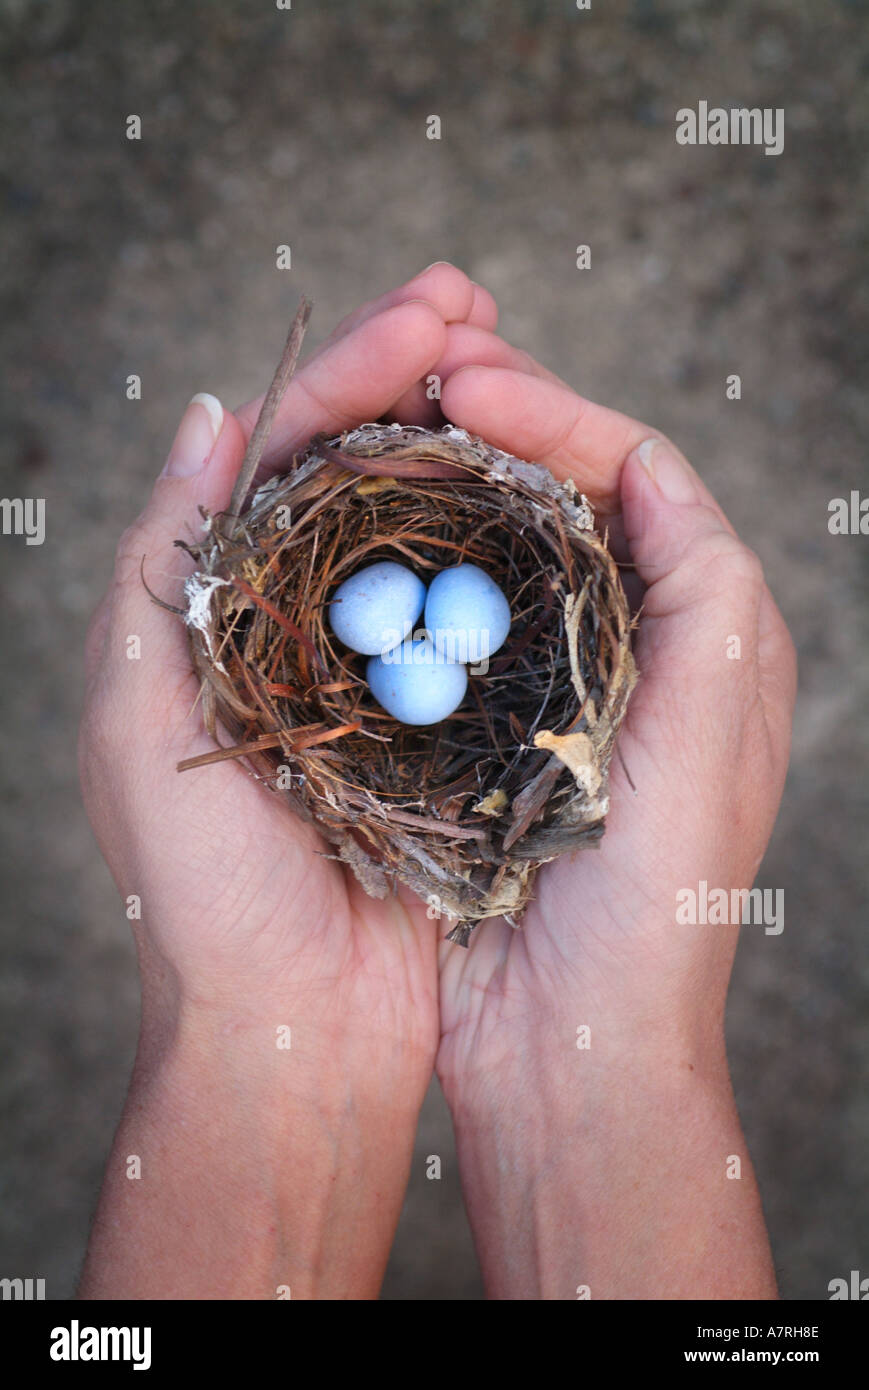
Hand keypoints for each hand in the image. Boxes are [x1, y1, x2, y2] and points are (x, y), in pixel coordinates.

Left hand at [77, 264, 498, 1297]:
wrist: (293, 1028)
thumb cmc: (201, 892)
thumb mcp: (138, 714)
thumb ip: (165, 566)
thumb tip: (210, 414)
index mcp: (227, 605)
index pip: (291, 455)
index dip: (352, 369)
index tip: (429, 308)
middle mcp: (307, 620)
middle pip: (365, 468)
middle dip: (415, 373)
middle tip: (478, 297)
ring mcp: (382, 666)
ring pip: (427, 524)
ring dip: (466, 439)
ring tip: (514, 363)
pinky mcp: (445, 721)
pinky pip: (478, 614)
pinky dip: (506, 543)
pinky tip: (543, 489)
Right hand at [430, 333, 796, 1298]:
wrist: (577, 1038)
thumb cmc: (659, 901)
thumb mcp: (709, 743)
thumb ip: (706, 600)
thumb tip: (654, 468)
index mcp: (706, 634)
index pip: (635, 479)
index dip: (554, 413)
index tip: (466, 380)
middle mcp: (635, 644)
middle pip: (568, 494)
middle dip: (501, 420)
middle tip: (418, 367)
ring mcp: (556, 680)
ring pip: (505, 541)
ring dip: (451, 474)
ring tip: (386, 421)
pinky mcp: (486, 723)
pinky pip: (455, 613)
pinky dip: (416, 558)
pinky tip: (366, 528)